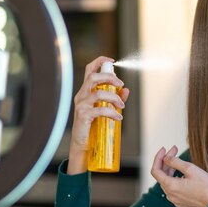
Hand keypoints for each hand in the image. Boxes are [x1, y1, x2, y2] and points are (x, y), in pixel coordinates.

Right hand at [68, 56, 129, 173]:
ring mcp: (81, 105)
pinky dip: (111, 112)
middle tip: (121, 84)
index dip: (99, 61)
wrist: (84, 145)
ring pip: (98, 93)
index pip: (89, 70)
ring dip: (113, 97)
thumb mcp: (106, 110)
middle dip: (109, 77)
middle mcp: (81, 95)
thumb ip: (116, 99)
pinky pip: (99, 110)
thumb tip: (127, 90)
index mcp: (86, 91)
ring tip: (122, 106)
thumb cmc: (94, 126)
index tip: (112, 61)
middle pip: (92, 77)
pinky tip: (118, 117)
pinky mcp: (83, 116)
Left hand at [151, 146, 207, 206]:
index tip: (164, 149)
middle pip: (162, 175)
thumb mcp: (190, 169)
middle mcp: (170, 195)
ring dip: (170, 170)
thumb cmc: (206, 186)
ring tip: (178, 160)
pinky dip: (175, 179)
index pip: (155, 170)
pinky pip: (173, 189)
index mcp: (171, 186)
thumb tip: (165, 158)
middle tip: (175, 150)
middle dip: (166, 161)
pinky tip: (183, 173)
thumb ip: (175, 162)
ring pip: (167, 182)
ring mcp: (175, 200)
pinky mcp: (181, 202)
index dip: (158, 158)